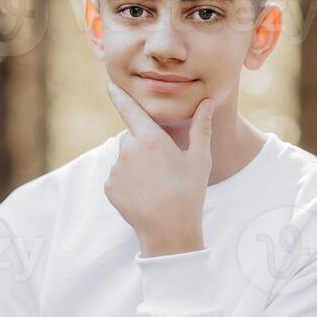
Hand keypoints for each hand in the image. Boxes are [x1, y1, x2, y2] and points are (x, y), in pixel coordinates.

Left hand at [104, 81, 215, 256]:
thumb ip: (200, 127)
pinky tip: (144, 195)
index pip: (131, 111)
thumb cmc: (188, 193)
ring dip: (135, 166)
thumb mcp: (199, 159)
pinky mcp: (110, 187)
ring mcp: (117, 169)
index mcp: (151, 139)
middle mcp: (128, 150)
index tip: (109, 85)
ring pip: (124, 159)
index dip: (120, 97)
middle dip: (143, 145)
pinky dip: (127, 183)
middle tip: (163, 167)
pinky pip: (117, 178)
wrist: (169, 231)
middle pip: (132, 138)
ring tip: (155, 185)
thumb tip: (207, 102)